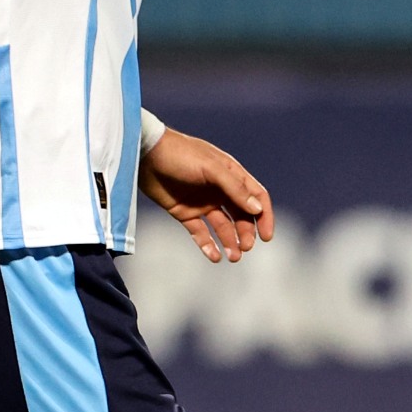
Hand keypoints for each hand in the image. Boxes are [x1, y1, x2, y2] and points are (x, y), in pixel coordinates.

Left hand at [139, 127, 274, 263]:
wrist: (144, 154)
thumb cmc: (181, 154)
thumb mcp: (211, 168)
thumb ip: (234, 188)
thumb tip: (257, 209)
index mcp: (230, 174)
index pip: (255, 196)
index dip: (264, 216)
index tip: (266, 236)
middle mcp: (219, 189)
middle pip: (241, 215)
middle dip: (246, 233)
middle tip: (245, 248)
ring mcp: (202, 202)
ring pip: (223, 226)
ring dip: (230, 242)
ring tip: (233, 257)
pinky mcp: (184, 212)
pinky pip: (200, 232)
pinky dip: (208, 245)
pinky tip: (214, 257)